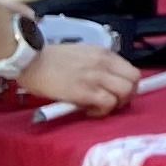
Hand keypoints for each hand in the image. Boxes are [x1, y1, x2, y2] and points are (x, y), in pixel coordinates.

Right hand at [19, 42, 141, 114]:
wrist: (30, 60)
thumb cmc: (50, 60)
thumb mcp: (81, 54)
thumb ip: (97, 65)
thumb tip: (108, 82)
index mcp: (103, 53)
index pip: (131, 70)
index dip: (128, 85)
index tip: (119, 93)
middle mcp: (104, 63)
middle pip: (134, 81)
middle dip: (128, 95)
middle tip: (112, 102)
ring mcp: (96, 77)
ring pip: (126, 92)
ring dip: (116, 104)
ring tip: (99, 107)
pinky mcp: (85, 91)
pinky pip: (108, 104)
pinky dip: (102, 111)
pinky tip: (88, 111)